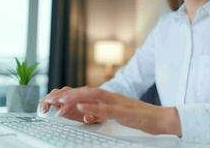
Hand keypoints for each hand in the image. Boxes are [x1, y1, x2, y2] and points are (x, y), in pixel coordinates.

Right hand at [40, 86, 100, 123]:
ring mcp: (70, 94)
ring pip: (58, 92)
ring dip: (50, 99)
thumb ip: (93, 117)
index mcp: (87, 95)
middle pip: (64, 92)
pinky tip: (44, 109)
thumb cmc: (100, 111)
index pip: (75, 97)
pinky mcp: (64, 98)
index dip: (66, 105)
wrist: (101, 104)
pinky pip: (54, 96)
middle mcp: (77, 93)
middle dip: (55, 99)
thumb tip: (87, 117)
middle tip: (48, 107)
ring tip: (44, 109)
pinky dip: (47, 100)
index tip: (59, 114)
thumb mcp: (100, 116)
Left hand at [50, 87, 181, 134]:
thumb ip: (101, 111)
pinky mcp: (124, 112)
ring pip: (93, 97)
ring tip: (60, 101)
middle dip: (67, 94)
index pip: (86, 93)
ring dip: (75, 98)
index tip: (54, 99)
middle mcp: (112, 97)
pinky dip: (93, 108)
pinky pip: (107, 109)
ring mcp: (118, 103)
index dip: (69, 95)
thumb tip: (85, 112)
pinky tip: (81, 108)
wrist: (159, 118)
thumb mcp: (116, 114)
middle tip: (50, 99)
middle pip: (86, 92)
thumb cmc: (139, 117)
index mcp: (109, 97)